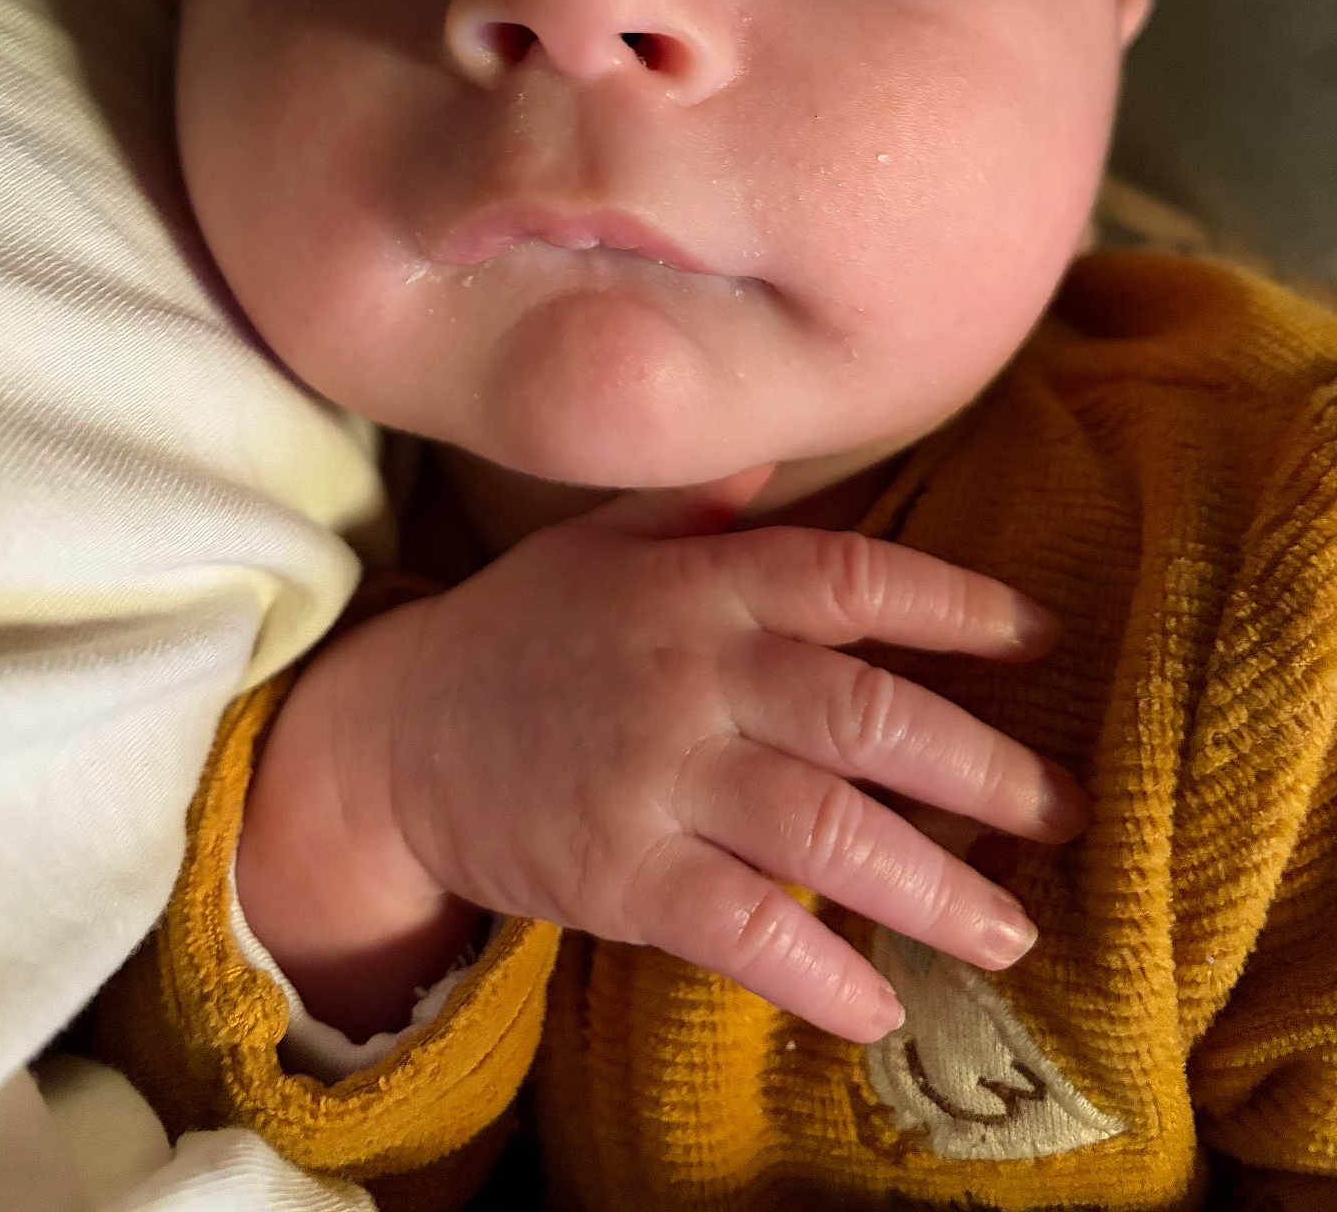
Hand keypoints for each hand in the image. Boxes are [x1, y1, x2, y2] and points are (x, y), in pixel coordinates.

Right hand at [317, 466, 1085, 1043]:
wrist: (395, 733)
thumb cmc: (521, 631)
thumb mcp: (596, 543)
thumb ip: (693, 507)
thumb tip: (778, 455)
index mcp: (698, 584)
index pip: (852, 577)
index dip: (957, 604)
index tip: (1041, 637)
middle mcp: (690, 672)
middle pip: (865, 714)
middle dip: (984, 769)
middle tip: (1067, 814)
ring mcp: (654, 776)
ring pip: (824, 829)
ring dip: (933, 886)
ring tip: (1011, 933)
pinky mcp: (617, 874)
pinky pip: (739, 927)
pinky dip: (818, 971)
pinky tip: (880, 1007)